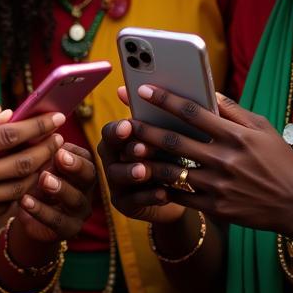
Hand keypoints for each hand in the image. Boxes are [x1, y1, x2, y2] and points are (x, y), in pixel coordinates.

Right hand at [0, 105, 66, 247]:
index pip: (8, 135)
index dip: (36, 125)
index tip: (54, 116)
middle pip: (21, 162)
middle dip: (46, 148)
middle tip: (60, 136)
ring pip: (18, 187)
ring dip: (39, 171)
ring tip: (48, 156)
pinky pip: (3, 206)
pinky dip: (18, 192)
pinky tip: (24, 180)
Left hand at [13, 142, 95, 244]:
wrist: (29, 212)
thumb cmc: (33, 175)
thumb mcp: (35, 159)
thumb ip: (35, 144)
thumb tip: (20, 119)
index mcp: (81, 166)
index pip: (85, 157)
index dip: (73, 153)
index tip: (59, 147)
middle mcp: (86, 187)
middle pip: (88, 176)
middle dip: (74, 166)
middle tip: (59, 157)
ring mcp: (79, 210)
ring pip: (75, 199)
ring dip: (59, 187)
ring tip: (43, 179)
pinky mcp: (68, 229)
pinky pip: (57, 221)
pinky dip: (41, 210)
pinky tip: (25, 201)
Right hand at [98, 100, 185, 225]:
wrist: (182, 189)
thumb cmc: (174, 152)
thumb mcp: (168, 131)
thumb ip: (155, 112)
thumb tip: (136, 89)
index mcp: (118, 137)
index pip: (111, 131)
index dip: (118, 129)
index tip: (129, 125)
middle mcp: (112, 158)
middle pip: (110, 152)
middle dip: (128, 149)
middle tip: (142, 148)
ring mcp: (116, 182)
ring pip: (118, 176)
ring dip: (132, 172)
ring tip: (146, 171)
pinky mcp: (126, 204)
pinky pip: (134, 200)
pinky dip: (149, 196)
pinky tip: (164, 193)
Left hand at [125, 84, 292, 237]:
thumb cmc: (280, 161)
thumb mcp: (263, 129)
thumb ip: (233, 110)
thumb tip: (206, 91)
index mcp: (236, 135)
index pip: (192, 111)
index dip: (164, 99)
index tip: (142, 90)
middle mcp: (225, 159)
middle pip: (174, 141)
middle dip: (145, 130)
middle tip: (124, 121)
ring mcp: (219, 186)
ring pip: (172, 171)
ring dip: (148, 161)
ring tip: (128, 152)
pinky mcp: (217, 208)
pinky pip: (181, 197)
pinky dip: (163, 188)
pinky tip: (149, 179)